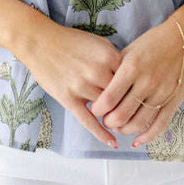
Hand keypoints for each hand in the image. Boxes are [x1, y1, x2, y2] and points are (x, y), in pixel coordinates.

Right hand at [15, 23, 126, 148]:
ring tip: (123, 125)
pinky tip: (112, 142)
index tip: (142, 99)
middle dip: (128, 106)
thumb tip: (131, 77)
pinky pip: (88, 121)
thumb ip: (116, 60)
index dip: (137, 90)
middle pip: (122, 97)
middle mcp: (97, 71)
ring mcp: (82, 86)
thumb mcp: (99, 43)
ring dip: (114, 117)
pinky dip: (101, 134)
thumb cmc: (71, 41)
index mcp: (108, 56)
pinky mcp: (68, 98)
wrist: (40, 42)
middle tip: (137, 116)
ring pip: (107, 109)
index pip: (132, 80)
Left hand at [88, 18, 183, 149]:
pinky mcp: (174, 101)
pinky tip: (136, 140)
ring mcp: (161, 93)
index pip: (108, 99)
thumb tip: (102, 92)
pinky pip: (159, 125)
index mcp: (131, 68)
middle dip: (109, 121)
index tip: (95, 109)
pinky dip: (146, 137)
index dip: (98, 109)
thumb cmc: (155, 42)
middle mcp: (146, 82)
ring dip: (124, 129)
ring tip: (119, 126)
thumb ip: (116, 71)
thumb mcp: (130, 50)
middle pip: (121, 115)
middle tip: (106, 119)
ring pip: (138, 123)